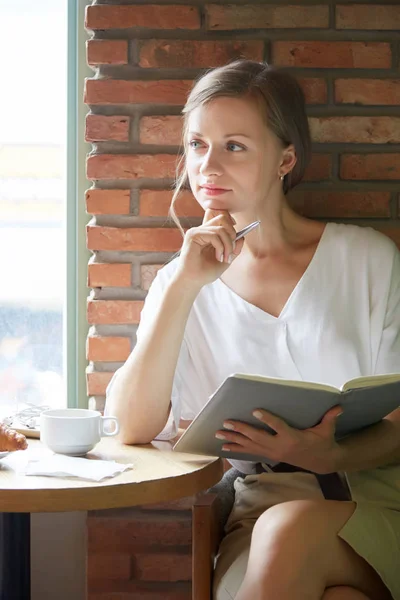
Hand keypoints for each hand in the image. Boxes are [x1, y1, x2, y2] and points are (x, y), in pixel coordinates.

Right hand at [174, 209, 243, 287]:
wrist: (193, 282)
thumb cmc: (205, 272)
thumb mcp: (226, 259)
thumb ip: (234, 248)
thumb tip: (242, 237)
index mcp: (208, 233)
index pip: (221, 217)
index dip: (231, 222)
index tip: (236, 236)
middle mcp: (202, 230)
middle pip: (222, 218)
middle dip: (232, 234)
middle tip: (232, 251)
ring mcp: (196, 231)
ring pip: (220, 229)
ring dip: (228, 245)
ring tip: (225, 259)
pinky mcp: (193, 235)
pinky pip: (214, 235)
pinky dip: (220, 247)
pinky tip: (218, 257)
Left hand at [215, 406, 343, 473]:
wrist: (322, 462)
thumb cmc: (323, 441)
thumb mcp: (327, 430)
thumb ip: (330, 418)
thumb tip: (339, 406)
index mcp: (293, 438)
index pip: (278, 427)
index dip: (267, 419)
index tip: (255, 411)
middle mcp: (280, 446)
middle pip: (257, 437)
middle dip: (241, 430)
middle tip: (227, 422)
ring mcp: (273, 453)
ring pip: (250, 446)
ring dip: (234, 440)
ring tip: (219, 434)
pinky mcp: (270, 456)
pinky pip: (251, 453)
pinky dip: (237, 450)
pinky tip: (224, 447)